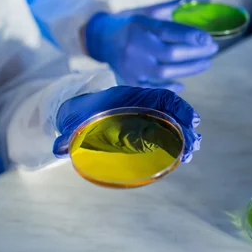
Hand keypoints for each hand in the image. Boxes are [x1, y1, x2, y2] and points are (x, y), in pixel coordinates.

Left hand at [53, 86, 201, 162]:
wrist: (78, 112)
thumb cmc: (80, 114)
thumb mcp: (74, 121)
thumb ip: (67, 134)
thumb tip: (58, 148)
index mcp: (129, 98)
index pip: (160, 97)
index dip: (179, 107)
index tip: (192, 120)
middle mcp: (142, 105)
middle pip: (171, 112)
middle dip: (185, 127)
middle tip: (193, 146)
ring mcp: (145, 118)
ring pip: (171, 124)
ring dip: (184, 137)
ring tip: (190, 154)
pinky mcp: (144, 130)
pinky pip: (164, 133)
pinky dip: (175, 142)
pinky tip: (182, 155)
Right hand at [85, 0, 217, 92]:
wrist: (100, 39)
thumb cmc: (131, 23)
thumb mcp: (149, 11)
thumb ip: (176, 6)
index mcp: (141, 25)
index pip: (169, 31)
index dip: (190, 36)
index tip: (208, 38)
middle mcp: (136, 46)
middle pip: (170, 53)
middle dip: (195, 53)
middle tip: (212, 50)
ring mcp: (131, 65)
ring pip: (164, 72)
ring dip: (189, 69)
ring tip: (205, 63)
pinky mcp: (128, 80)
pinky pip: (153, 87)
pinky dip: (169, 86)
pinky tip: (183, 82)